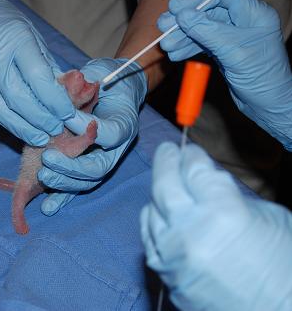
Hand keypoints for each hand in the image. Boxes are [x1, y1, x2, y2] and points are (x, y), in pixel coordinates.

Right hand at [0, 0, 74, 146]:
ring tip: (41, 138)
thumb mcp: (31, 36)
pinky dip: (8, 121)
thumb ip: (48, 67)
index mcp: (15, 41)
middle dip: (41, 119)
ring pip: (1, 111)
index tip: (67, 114)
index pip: (38, 78)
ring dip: (24, 128)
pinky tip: (22, 127)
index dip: (55, 101)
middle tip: (57, 129)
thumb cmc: (4, 24)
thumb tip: (67, 98)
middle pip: (19, 98)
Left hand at [38, 58, 146, 214]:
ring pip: (87, 181)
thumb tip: (67, 112)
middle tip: (47, 161)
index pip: (109, 135)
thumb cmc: (107, 78)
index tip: (64, 120)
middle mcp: (116, 148)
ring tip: (43, 177)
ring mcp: (103, 160)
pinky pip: (77, 186)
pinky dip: (62, 197)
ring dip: (64, 183)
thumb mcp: (100, 76)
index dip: (87, 130)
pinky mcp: (88, 168)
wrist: (115, 87)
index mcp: (123, 125)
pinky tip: (47, 207)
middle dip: (71, 167)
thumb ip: (87, 90)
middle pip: (98, 168)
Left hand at [141, 142, 291, 309]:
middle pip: (164, 185)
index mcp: (222, 213)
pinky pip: (149, 240)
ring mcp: (173, 256)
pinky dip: (152, 222)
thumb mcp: (268, 219)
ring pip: (151, 211)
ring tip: (166, 182)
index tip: (190, 150)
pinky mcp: (166, 276)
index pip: (194, 171)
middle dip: (165, 162)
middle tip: (167, 150)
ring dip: (158, 193)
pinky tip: (158, 213)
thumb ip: (229, 194)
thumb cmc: (284, 268)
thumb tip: (204, 178)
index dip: (191, 156)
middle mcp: (190, 232)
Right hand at [158, 0, 291, 149]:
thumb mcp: (234, 51)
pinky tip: (175, 54)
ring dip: (182, 35)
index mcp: (254, 14)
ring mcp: (231, 36)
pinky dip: (187, 47)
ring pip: (201, 28)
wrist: (268, 105)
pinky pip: (201, 43)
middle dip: (184, 19)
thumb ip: (208, 31)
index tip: (176, 8)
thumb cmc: (263, 78)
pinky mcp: (223, 50)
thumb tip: (184, 16)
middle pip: (207, 11)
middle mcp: (243, 21)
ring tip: (166, 45)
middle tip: (163, 25)